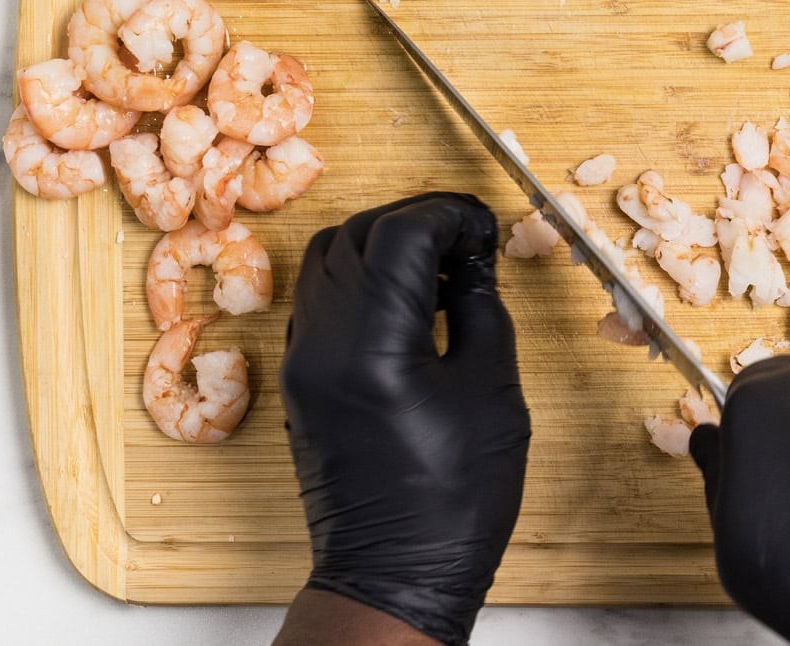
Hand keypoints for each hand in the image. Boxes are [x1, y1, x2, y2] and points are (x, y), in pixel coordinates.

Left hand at [280, 193, 530, 645]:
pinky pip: (317, 297)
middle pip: (355, 233)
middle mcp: (322, 343)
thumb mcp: (492, 394)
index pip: (398, 234)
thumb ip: (482, 310)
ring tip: (436, 266)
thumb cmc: (456, 499)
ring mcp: (300, 360)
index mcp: (374, 347)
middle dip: (415, 219)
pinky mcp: (298, 378)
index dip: (448, 214)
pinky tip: (404, 300)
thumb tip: (474, 259)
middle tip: (466, 237)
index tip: (485, 224)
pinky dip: (357, 277)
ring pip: (326, 257)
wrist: (393, 575)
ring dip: (380, 242)